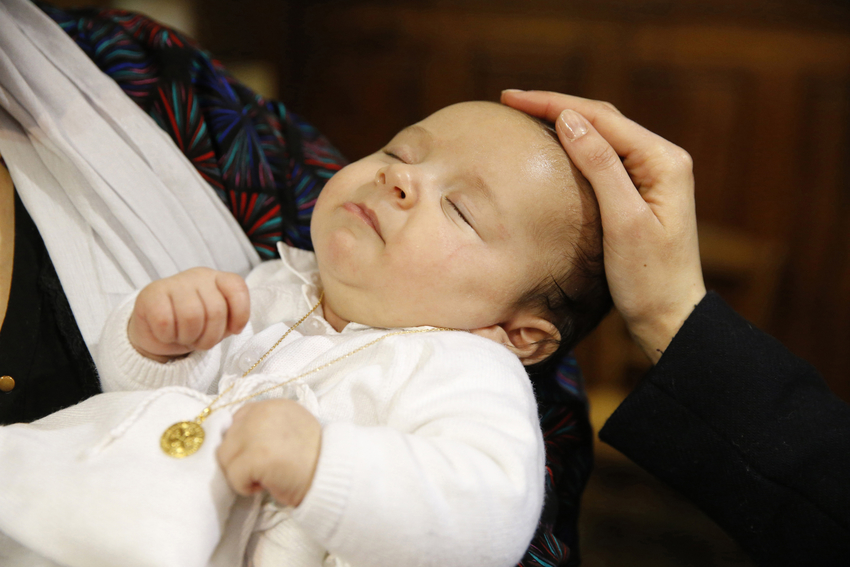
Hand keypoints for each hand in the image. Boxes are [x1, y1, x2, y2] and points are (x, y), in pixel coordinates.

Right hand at [128, 267, 249, 361]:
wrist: (156, 334)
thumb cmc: (193, 327)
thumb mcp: (218, 325)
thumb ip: (231, 320)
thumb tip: (236, 327)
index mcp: (218, 280)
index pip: (237, 288)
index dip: (241, 314)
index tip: (234, 330)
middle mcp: (198, 276)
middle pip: (215, 310)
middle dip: (210, 336)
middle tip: (199, 340)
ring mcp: (173, 282)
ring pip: (191, 316)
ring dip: (189, 337)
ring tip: (183, 337)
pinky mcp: (150, 294)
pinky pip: (165, 321)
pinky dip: (167, 336)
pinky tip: (166, 333)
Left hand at [217, 399, 321, 506]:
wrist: (332, 476)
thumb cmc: (313, 459)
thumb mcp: (291, 428)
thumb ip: (266, 425)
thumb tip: (237, 439)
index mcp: (274, 404)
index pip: (238, 419)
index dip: (243, 441)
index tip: (257, 456)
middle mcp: (263, 412)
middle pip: (228, 438)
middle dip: (239, 457)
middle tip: (261, 470)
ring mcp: (258, 432)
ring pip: (225, 456)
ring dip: (239, 472)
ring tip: (262, 478)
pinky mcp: (256, 455)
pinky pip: (233, 475)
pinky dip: (244, 486)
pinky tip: (263, 486)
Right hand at [502, 90, 705, 362]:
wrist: (669, 316)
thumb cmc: (649, 277)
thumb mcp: (624, 222)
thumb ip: (600, 167)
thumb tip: (569, 119)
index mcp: (663, 160)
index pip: (601, 118)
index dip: (554, 103)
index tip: (512, 98)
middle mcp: (662, 159)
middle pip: (602, 120)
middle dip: (556, 105)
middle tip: (511, 100)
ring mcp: (653, 175)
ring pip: (603, 135)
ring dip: (565, 121)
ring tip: (526, 114)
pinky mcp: (642, 192)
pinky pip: (605, 157)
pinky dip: (576, 145)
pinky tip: (555, 144)